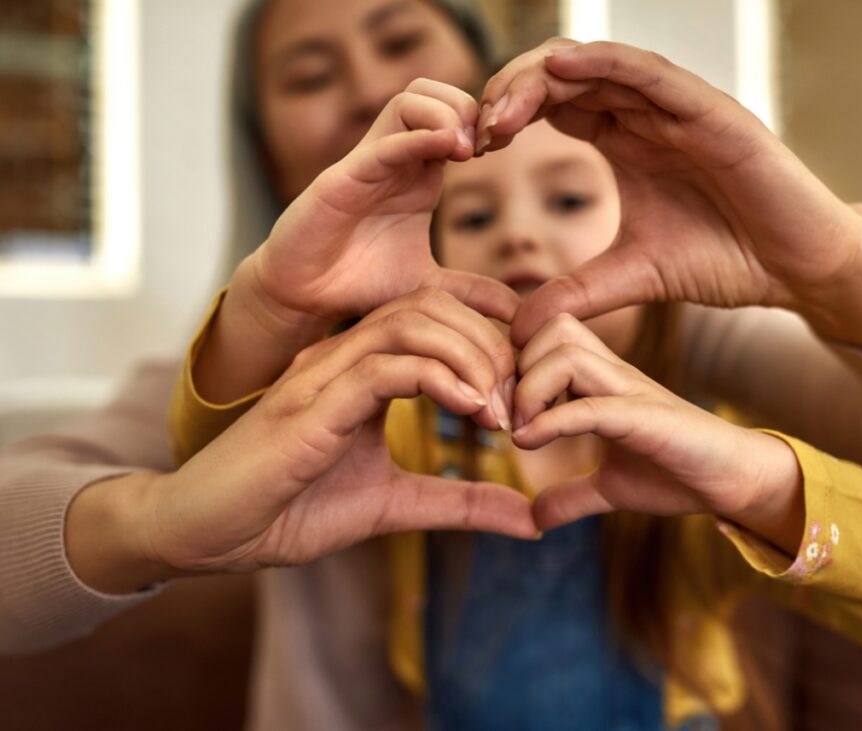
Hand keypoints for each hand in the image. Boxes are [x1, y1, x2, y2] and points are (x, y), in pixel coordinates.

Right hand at [150, 288, 531, 577]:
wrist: (205, 533)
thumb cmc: (287, 511)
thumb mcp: (394, 506)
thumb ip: (458, 503)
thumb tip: (528, 519)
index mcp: (361, 370)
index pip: (437, 321)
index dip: (490, 348)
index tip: (522, 399)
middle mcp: (342, 358)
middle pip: (432, 307)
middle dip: (490, 346)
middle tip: (521, 402)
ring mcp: (323, 375)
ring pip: (411, 323)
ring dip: (470, 358)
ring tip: (500, 410)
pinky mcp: (309, 405)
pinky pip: (384, 365)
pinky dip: (437, 379)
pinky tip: (471, 412)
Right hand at [194, 78, 520, 404]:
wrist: (303, 298)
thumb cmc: (358, 283)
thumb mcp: (428, 285)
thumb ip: (471, 291)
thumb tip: (517, 310)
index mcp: (418, 174)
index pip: (454, 115)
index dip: (483, 123)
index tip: (505, 151)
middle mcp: (395, 159)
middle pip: (433, 91)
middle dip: (467, 106)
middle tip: (486, 144)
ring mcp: (368, 164)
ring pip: (409, 101)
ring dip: (446, 113)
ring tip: (468, 149)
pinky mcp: (343, 180)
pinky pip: (383, 144)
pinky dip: (417, 138)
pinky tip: (450, 149)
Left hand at [476, 40, 861, 348]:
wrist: (797, 271)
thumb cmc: (725, 261)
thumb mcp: (630, 277)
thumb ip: (573, 294)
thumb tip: (517, 327)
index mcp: (624, 141)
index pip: (553, 107)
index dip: (506, 118)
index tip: (469, 150)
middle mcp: (646, 115)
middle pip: (564, 79)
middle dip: (511, 94)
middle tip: (473, 129)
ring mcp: (680, 109)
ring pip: (599, 68)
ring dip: (543, 78)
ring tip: (500, 102)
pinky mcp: (714, 113)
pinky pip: (652, 74)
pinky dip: (606, 64)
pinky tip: (560, 66)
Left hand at [511, 314, 804, 553]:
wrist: (732, 481)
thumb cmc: (676, 473)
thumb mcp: (609, 487)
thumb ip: (570, 495)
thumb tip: (534, 518)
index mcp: (601, 378)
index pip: (544, 335)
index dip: (511, 364)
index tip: (498, 410)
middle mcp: (613, 373)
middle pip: (549, 329)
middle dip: (514, 368)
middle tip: (504, 415)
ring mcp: (630, 390)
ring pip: (564, 353)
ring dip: (529, 390)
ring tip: (520, 429)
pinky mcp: (645, 417)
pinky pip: (589, 406)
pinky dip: (550, 423)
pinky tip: (529, 443)